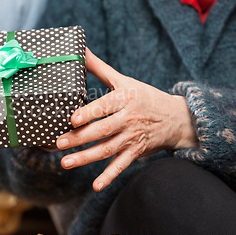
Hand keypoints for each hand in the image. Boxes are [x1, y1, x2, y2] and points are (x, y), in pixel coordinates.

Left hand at [56, 49, 197, 190]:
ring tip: (66, 163)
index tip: (72, 119)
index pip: (104, 106)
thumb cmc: (144, 96)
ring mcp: (132, 137)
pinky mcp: (136, 152)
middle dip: (79, 138)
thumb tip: (80, 49)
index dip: (89, 113)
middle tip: (59, 143)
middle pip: (102, 130)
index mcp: (124, 99)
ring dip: (86, 158)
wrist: (176, 118)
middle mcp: (128, 119)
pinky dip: (109, 176)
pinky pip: (121, 166)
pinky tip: (95, 185)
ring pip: (107, 149)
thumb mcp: (124, 80)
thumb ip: (100, 68)